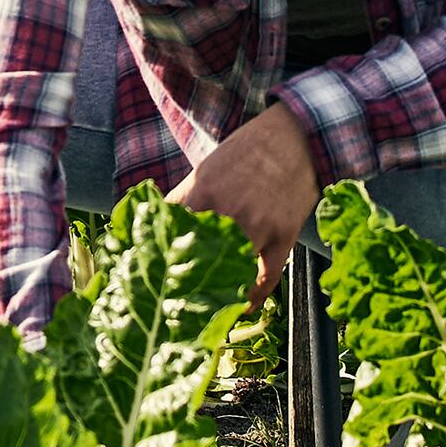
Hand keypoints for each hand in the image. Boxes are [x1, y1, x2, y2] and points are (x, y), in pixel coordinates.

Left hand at [168, 101, 325, 298]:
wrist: (294, 138)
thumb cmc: (247, 151)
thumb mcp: (206, 168)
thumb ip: (182, 199)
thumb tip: (154, 226)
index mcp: (202, 191)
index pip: (169, 236)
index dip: (157, 259)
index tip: (152, 276)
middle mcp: (228, 211)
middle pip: (197, 262)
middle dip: (184, 284)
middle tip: (175, 302)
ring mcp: (258, 226)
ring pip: (230, 274)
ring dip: (216, 294)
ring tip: (204, 309)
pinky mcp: (283, 237)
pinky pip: (266, 279)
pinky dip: (252, 298)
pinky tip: (241, 308)